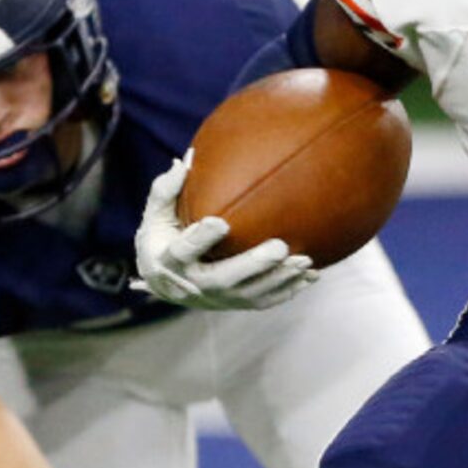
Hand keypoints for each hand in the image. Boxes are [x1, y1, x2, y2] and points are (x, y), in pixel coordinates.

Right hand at [133, 153, 317, 310]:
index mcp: (170, 261)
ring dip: (279, 279)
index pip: (184, 251)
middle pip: (224, 279)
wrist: (167, 284)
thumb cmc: (164, 238)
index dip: (201, 239)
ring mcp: (218, 299)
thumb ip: (166, 191)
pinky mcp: (236, 304)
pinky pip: (265, 301)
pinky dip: (289, 290)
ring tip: (304, 260)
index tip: (220, 223)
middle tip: (280, 246)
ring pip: (251, 293)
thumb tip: (184, 162)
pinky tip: (312, 275)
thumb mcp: (156, 216)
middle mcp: (195, 285)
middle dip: (254, 265)